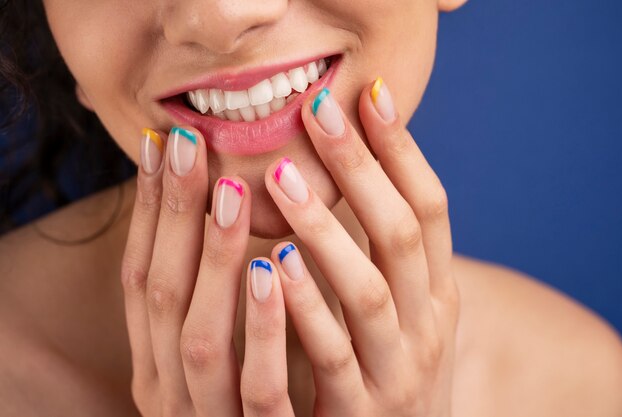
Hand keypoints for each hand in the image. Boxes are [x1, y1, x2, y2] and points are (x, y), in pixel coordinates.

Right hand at [120, 126, 295, 415]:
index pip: (144, 274)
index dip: (150, 209)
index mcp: (156, 358)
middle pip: (163, 292)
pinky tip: (276, 268)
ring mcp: (207, 416)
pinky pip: (258, 388)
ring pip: (200, 334)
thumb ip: (208, 293)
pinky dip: (262, 326)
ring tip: (231, 190)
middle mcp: (167, 386)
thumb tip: (214, 206)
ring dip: (214, 259)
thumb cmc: (240, 401)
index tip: (163, 142)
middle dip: (174, 216)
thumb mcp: (213, 345)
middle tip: (192, 143)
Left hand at [256, 78, 458, 415]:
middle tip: (318, 110)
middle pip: (400, 234)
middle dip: (363, 168)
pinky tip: (274, 264)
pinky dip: (306, 307)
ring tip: (282, 176)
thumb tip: (361, 180)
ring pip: (367, 291)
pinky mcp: (360, 412)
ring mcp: (397, 372)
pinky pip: (332, 355)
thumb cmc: (392, 375)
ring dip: (326, 229)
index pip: (431, 209)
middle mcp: (427, 327)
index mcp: (437, 296)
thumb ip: (386, 260)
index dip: (404, 151)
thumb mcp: (405, 315)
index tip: (371, 94)